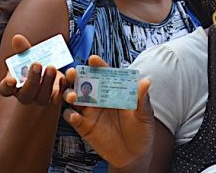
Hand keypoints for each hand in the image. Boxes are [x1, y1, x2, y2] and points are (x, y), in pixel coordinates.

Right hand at [0, 34, 67, 106]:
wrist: (50, 72)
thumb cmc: (35, 65)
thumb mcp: (28, 56)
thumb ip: (23, 49)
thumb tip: (17, 38)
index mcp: (14, 85)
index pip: (5, 90)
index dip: (6, 86)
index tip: (11, 80)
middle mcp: (27, 96)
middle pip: (27, 94)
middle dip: (32, 80)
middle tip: (37, 64)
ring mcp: (42, 99)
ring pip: (44, 97)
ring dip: (48, 82)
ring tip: (52, 67)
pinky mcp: (58, 99)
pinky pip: (62, 97)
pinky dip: (65, 88)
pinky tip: (69, 74)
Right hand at [63, 55, 154, 169]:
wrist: (134, 155)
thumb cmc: (141, 131)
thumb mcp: (144, 115)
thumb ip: (142, 100)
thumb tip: (146, 82)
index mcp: (112, 91)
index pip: (103, 73)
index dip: (97, 65)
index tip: (93, 60)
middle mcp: (98, 98)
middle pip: (82, 81)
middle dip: (75, 75)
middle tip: (73, 73)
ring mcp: (89, 111)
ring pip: (73, 96)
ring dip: (69, 93)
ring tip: (73, 97)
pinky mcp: (83, 125)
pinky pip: (71, 116)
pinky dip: (70, 114)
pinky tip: (75, 115)